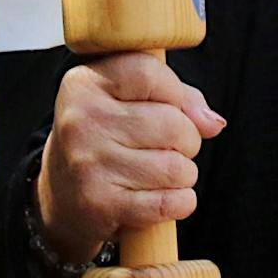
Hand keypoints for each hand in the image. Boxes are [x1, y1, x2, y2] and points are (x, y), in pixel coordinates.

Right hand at [35, 55, 226, 267]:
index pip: (150, 72)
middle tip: (165, 149)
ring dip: (183, 175)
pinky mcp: (100, 204)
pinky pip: (171, 202)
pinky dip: (180, 202)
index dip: (174, 93)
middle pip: (174, 125)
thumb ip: (180, 98)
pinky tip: (161, 198)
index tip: (170, 107)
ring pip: (177, 167)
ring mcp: (88, 164)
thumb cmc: (110, 138)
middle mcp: (80, 121)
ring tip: (159, 174)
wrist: (65, 195)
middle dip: (186, 141)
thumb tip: (212, 123)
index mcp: (84, 84)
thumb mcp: (132, 101)